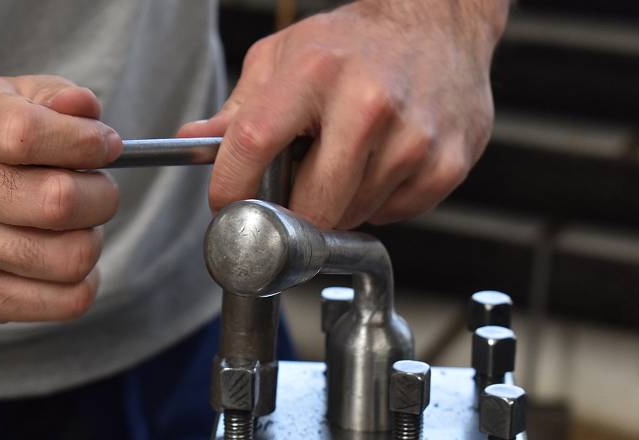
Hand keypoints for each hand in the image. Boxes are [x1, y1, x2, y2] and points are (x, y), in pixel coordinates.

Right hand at [0, 75, 120, 321]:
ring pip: (73, 257)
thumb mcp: (21, 102)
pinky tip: (66, 254)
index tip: (106, 146)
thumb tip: (85, 108)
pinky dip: (87, 279)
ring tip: (75, 226)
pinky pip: (71, 300)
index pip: (27, 134)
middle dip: (101, 196)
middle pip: (59, 202)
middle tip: (96, 190)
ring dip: (93, 239)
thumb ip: (60, 98)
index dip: (84, 141)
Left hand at [181, 0, 508, 228]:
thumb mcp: (285, 58)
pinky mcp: (445, 164)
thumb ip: (239, 108)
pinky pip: (392, 215)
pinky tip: (382, 164)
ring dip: (339, 205)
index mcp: (315, 71)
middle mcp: (368, 103)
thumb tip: (192, 142)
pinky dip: (379, 202)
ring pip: (352, 216)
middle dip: (293, 211)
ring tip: (348, 161)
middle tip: (295, 190)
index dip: (232, 188)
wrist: (438, 25)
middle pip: (309, 205)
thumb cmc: (353, 44)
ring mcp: (413, 138)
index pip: (254, 145)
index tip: (227, 206)